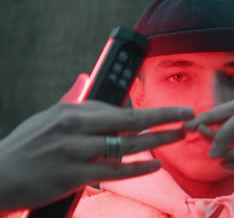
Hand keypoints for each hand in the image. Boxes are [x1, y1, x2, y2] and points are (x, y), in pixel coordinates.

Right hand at [0, 76, 193, 210]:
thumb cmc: (26, 146)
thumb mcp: (47, 117)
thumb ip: (72, 99)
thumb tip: (84, 78)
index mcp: (72, 110)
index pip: (117, 109)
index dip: (146, 111)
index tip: (167, 111)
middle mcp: (76, 127)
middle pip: (129, 120)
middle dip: (163, 116)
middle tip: (188, 113)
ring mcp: (76, 152)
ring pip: (126, 145)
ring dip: (158, 140)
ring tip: (180, 136)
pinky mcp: (74, 176)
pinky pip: (114, 172)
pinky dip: (137, 167)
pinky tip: (155, 164)